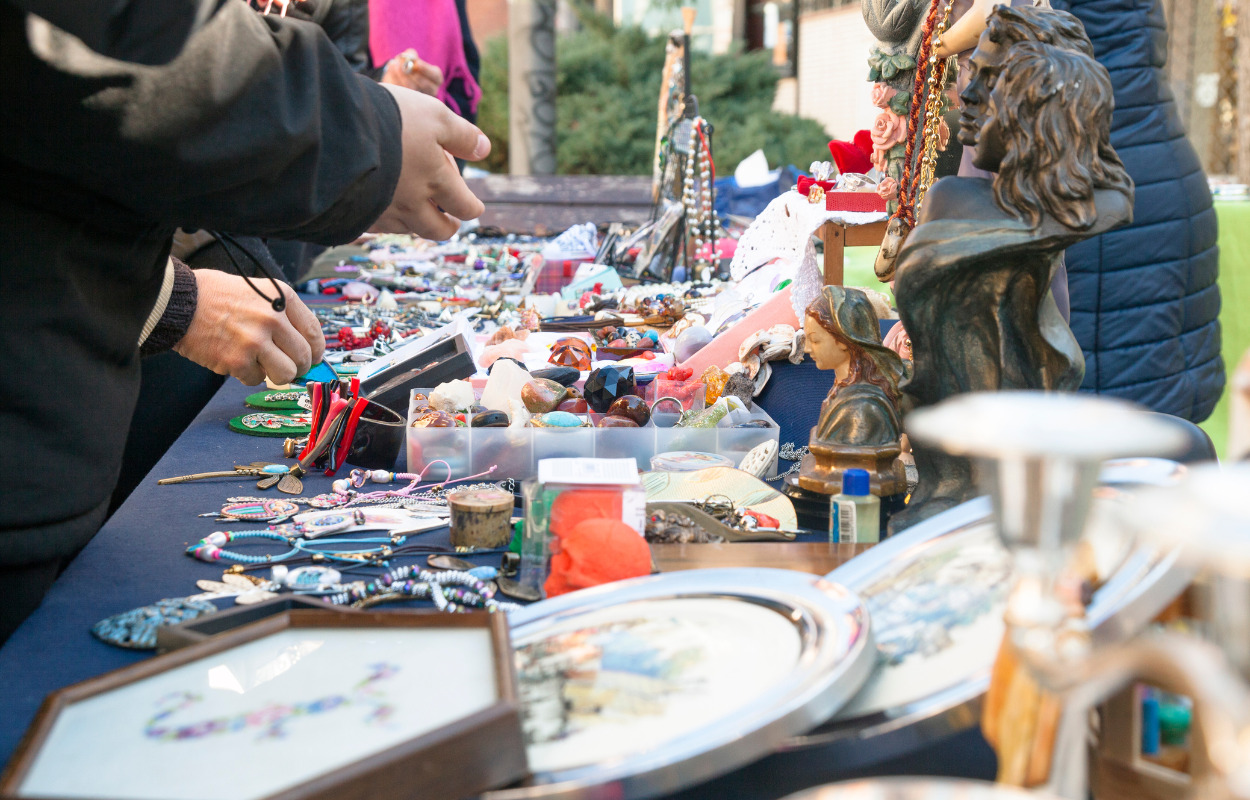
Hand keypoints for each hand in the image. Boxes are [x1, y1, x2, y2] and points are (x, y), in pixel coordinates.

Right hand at [174, 269, 325, 384]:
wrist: (180, 303)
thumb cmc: (217, 296)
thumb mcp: (259, 291)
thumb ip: (283, 314)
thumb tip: (307, 347)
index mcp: (282, 297)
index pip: (314, 332)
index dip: (317, 350)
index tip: (313, 358)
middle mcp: (273, 318)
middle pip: (304, 357)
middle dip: (299, 367)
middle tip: (288, 366)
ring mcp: (255, 341)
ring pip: (286, 374)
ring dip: (276, 374)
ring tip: (262, 363)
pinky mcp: (237, 361)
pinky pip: (257, 379)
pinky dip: (249, 375)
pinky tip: (237, 359)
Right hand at [370, 84, 490, 240]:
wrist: (333, 132)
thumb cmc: (390, 120)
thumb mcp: (435, 115)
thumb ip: (463, 135)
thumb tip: (485, 150)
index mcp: (436, 182)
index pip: (464, 206)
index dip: (472, 208)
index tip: (474, 208)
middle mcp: (412, 205)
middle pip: (437, 230)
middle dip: (447, 227)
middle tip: (450, 221)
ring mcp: (382, 213)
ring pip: (406, 229)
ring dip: (416, 224)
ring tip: (416, 213)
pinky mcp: (356, 214)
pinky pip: (375, 227)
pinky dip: (383, 222)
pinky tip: (380, 210)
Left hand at [381, 49, 443, 95]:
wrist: (399, 75)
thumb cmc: (409, 64)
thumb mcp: (411, 57)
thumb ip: (411, 55)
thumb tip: (409, 57)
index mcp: (436, 79)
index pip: (435, 76)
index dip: (426, 70)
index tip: (417, 63)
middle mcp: (432, 91)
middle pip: (425, 85)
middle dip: (412, 75)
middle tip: (401, 65)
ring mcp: (421, 99)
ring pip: (412, 91)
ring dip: (401, 77)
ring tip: (393, 65)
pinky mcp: (408, 102)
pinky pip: (402, 94)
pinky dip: (395, 81)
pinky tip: (391, 72)